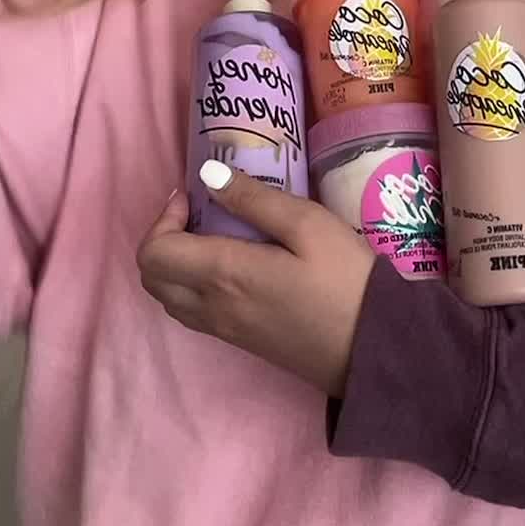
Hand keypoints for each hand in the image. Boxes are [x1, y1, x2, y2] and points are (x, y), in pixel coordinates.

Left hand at [137, 172, 375, 396]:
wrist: (371, 349)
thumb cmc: (344, 279)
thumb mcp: (307, 224)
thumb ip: (254, 199)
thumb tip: (209, 176)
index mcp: (223, 275)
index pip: (153, 253)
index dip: (163, 219)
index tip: (195, 198)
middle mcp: (212, 307)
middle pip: (152, 279)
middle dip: (164, 239)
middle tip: (200, 213)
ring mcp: (225, 330)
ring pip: (170, 298)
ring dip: (177, 264)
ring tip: (215, 235)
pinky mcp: (241, 342)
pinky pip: (193, 313)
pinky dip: (193, 285)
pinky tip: (234, 264)